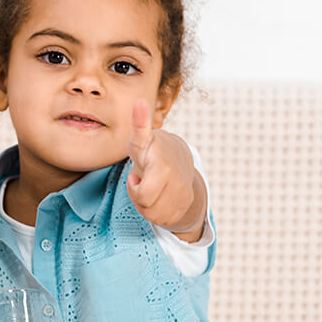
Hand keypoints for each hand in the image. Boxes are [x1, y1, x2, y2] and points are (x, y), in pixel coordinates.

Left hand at [126, 100, 204, 234]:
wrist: (185, 169)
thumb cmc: (154, 155)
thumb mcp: (143, 143)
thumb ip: (138, 130)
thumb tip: (139, 102)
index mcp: (155, 151)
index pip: (142, 139)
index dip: (140, 121)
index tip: (139, 102)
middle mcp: (171, 171)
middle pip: (142, 196)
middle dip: (136, 191)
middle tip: (140, 179)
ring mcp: (181, 190)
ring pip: (148, 210)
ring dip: (143, 203)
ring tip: (150, 186)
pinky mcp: (185, 206)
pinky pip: (158, 219)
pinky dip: (154, 212)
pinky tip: (160, 198)